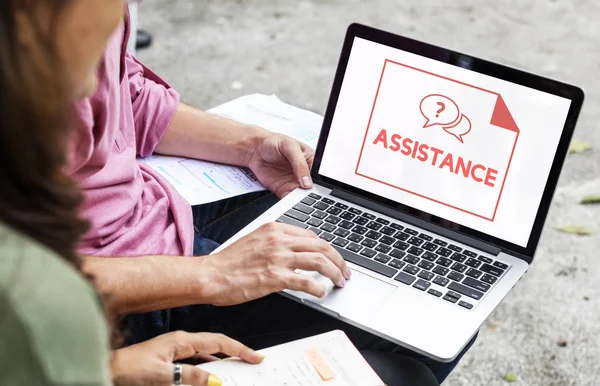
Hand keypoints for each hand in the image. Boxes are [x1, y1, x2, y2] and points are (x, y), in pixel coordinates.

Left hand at [111, 331, 263, 385]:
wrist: (106, 370)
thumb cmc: (128, 369)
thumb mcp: (162, 375)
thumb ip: (190, 376)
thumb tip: (215, 380)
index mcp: (181, 340)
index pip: (218, 341)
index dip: (239, 348)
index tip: (255, 356)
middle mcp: (180, 343)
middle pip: (215, 346)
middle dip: (233, 354)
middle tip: (249, 363)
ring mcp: (174, 352)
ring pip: (205, 357)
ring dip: (218, 365)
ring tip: (232, 373)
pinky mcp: (169, 362)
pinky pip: (194, 365)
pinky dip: (205, 371)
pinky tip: (208, 379)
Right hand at [203, 222, 351, 305]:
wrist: (210, 275)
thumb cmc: (229, 263)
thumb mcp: (255, 242)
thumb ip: (276, 244)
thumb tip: (297, 253)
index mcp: (274, 229)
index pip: (311, 235)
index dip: (327, 247)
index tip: (332, 257)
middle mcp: (279, 240)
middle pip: (321, 245)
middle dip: (338, 259)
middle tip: (344, 271)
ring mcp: (278, 257)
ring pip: (319, 260)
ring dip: (335, 272)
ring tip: (339, 281)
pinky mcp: (275, 276)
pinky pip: (307, 281)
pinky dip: (319, 287)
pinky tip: (322, 292)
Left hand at [247, 133, 314, 197]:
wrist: (254, 149)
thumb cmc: (274, 142)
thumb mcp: (289, 147)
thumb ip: (299, 164)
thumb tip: (307, 181)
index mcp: (311, 161)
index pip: (320, 174)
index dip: (321, 181)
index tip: (316, 185)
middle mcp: (304, 174)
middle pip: (313, 188)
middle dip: (312, 193)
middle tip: (308, 194)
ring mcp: (294, 183)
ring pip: (303, 196)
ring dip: (302, 200)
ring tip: (300, 198)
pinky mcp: (284, 190)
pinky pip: (290, 200)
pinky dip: (290, 203)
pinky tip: (290, 201)